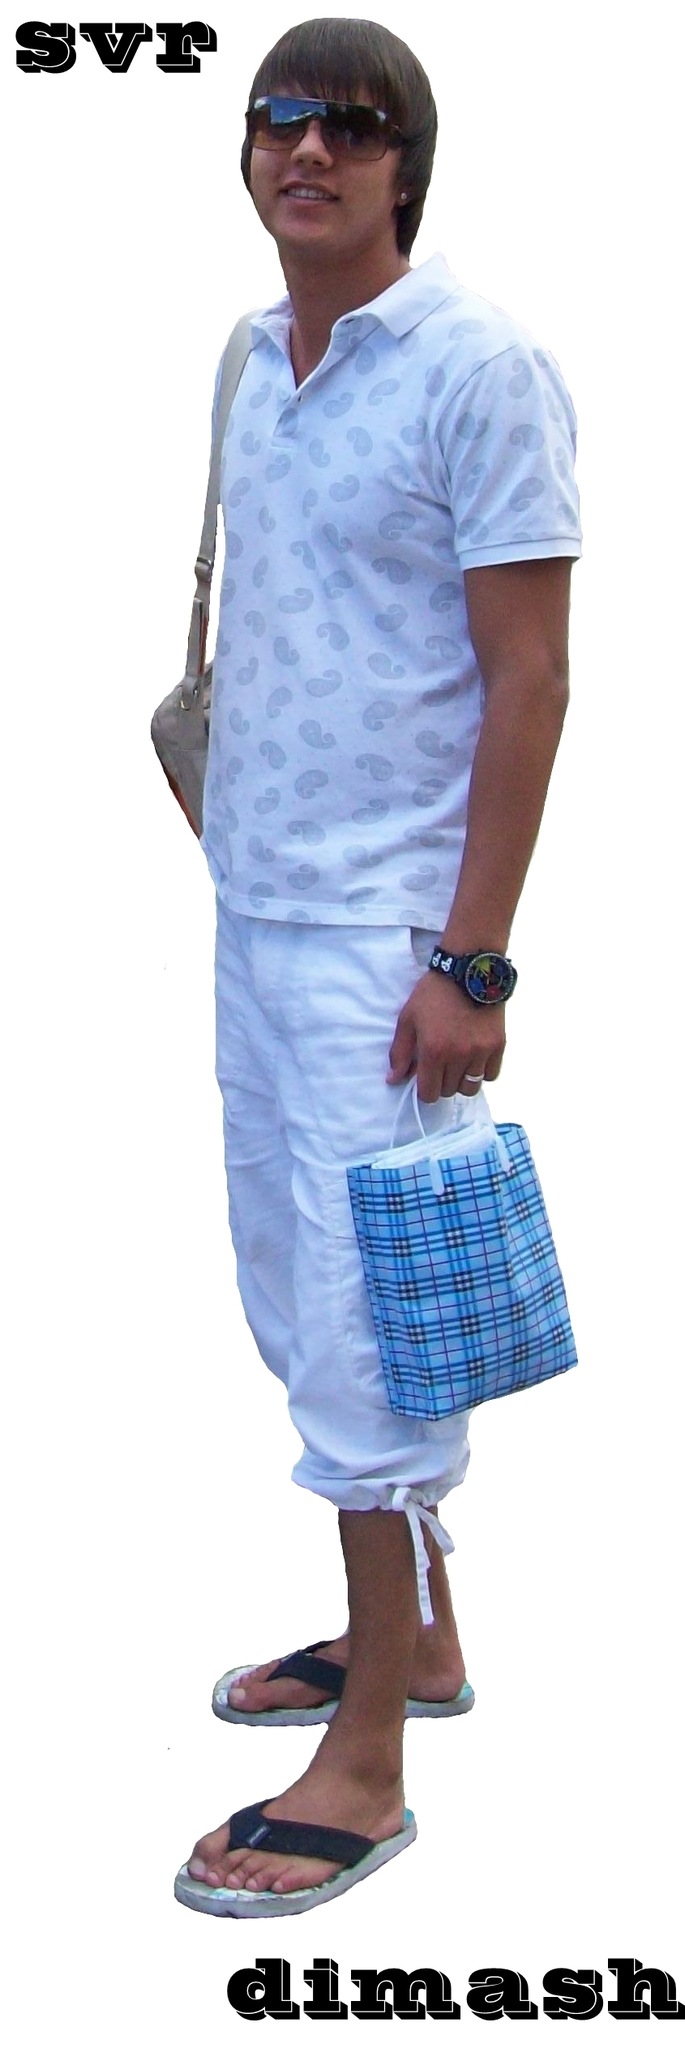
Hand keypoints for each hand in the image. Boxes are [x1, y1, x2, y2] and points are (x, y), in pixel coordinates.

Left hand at [387, 972, 505, 1101]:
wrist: (469, 970)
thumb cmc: (433, 993)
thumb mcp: (408, 1018)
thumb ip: (399, 1052)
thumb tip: (393, 1080)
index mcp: (433, 1051)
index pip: (429, 1094)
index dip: (424, 1089)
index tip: (424, 1077)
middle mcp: (458, 1056)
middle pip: (449, 1091)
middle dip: (441, 1082)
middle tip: (440, 1064)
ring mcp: (481, 1052)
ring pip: (471, 1087)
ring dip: (461, 1080)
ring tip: (457, 1062)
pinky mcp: (498, 1046)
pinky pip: (491, 1075)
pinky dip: (481, 1071)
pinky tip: (474, 1058)